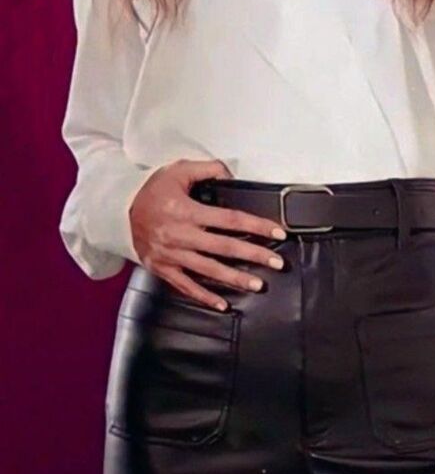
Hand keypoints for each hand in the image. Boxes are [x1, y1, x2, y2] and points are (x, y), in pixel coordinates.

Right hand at [129, 157, 287, 309]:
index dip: (257, 225)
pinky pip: (186, 286)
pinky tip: (222, 304)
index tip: (277, 232)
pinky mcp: (163, 268)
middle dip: (254, 255)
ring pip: (209, 270)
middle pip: (225, 247)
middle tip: (277, 262)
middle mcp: (181, 235)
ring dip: (235, 278)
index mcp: (187, 211)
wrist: (119, 211)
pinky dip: (204, 297)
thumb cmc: (151, 190)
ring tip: (257, 284)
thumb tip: (231, 176)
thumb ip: (208, 170)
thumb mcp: (178, 170)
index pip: (230, 219)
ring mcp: (172, 255)